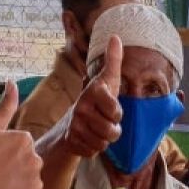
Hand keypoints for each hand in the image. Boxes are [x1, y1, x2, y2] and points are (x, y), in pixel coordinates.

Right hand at [0, 81, 44, 188]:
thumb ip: (4, 107)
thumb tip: (12, 82)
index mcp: (25, 141)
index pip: (21, 146)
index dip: (5, 155)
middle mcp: (36, 161)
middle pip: (28, 164)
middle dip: (15, 170)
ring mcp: (37, 185)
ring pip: (29, 184)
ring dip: (17, 188)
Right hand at [62, 35, 122, 156]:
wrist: (71, 119)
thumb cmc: (97, 98)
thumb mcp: (107, 79)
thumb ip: (113, 60)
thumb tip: (115, 37)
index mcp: (92, 93)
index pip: (116, 112)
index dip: (117, 113)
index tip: (111, 108)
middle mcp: (81, 109)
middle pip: (112, 132)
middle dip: (113, 129)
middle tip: (105, 121)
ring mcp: (75, 126)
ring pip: (103, 143)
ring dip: (104, 139)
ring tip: (97, 128)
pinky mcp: (72, 142)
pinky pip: (93, 151)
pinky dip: (94, 147)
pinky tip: (88, 137)